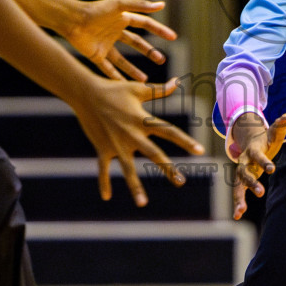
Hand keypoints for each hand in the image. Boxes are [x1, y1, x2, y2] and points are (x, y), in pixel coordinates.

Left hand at [64, 0, 175, 81]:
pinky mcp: (96, 55)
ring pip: (123, 61)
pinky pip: (108, 69)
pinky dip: (116, 77)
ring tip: (145, 79)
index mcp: (122, 18)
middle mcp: (115, 32)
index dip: (159, 30)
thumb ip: (140, 6)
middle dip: (149, 52)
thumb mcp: (120, 5)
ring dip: (134, 70)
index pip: (145, 25)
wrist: (72, 20)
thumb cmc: (95, 10)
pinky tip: (124, 85)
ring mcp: (106, 45)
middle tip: (161, 60)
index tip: (173, 38)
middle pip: (136, 43)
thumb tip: (162, 5)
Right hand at [74, 77, 204, 205]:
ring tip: (142, 203)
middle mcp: (131, 134)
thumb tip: (179, 82)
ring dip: (135, 186)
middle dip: (168, 169)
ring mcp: (116, 143)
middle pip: (154, 154)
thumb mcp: (138, 89)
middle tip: (181, 182)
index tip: (200, 151)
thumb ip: (160, 90)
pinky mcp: (102, 148)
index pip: (169, 132)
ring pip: (127, 168)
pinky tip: (106, 197)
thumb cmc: (113, 89)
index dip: (185, 141)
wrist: (85, 93)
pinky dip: (103, 182)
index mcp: (143, 120)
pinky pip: (103, 168)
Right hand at [228, 112, 285, 218]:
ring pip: (238, 185)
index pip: (258, 156)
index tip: (272, 169)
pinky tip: (237, 216)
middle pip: (244, 172)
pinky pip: (238, 192)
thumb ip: (279, 125)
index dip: (264, 162)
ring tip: (240, 212)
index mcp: (253, 150)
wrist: (250, 141)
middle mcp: (244, 162)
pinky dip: (237, 204)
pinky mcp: (242, 181)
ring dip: (239, 198)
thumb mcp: (273, 132)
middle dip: (251, 182)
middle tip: (260, 192)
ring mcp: (242, 172)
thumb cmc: (266, 138)